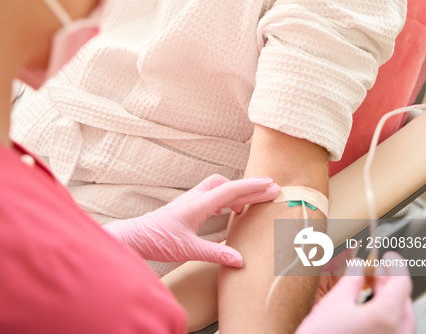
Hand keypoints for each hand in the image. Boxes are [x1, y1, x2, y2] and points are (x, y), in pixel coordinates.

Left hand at [104, 173, 279, 266]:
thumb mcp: (189, 250)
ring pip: (220, 187)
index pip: (232, 189)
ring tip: (252, 203)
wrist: (137, 236)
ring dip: (237, 191)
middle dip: (250, 187)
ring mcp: (192, 199)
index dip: (253, 187)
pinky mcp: (188, 205)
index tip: (271, 184)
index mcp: (199, 203)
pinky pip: (212, 195)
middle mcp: (197, 196)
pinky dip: (225, 198)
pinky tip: (228, 210)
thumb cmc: (160, 241)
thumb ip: (216, 254)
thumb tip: (241, 260)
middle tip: (271, 190)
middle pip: (229, 185)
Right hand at [295, 252, 415, 333]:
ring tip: (372, 291)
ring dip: (391, 301)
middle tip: (377, 271)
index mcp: (387, 317)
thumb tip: (359, 267)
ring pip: (403, 320)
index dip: (395, 264)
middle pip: (405, 302)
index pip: (401, 282)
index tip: (389, 256)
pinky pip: (396, 333)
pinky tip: (371, 313)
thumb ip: (352, 279)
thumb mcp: (335, 301)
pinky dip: (388, 319)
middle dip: (391, 283)